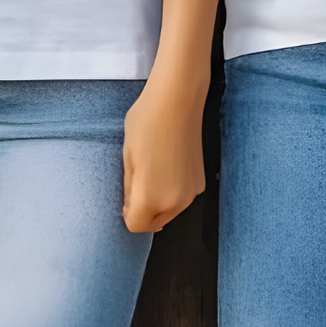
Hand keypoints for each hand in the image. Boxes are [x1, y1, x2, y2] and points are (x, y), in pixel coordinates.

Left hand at [122, 68, 208, 233]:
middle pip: (154, 223)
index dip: (127, 212)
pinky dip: (172, 191)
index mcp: (152, 198)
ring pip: (169, 212)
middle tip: (136, 180)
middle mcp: (176, 203)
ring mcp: (191, 194)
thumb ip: (129, 188)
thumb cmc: (146, 123)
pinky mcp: (200, 182)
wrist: (178, 101)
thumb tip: (130, 207)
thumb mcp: (127, 156)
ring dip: (158, 202)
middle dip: (142, 211)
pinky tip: (167, 165)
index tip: (125, 194)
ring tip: (152, 169)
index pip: (136, 226)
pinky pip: (181, 198)